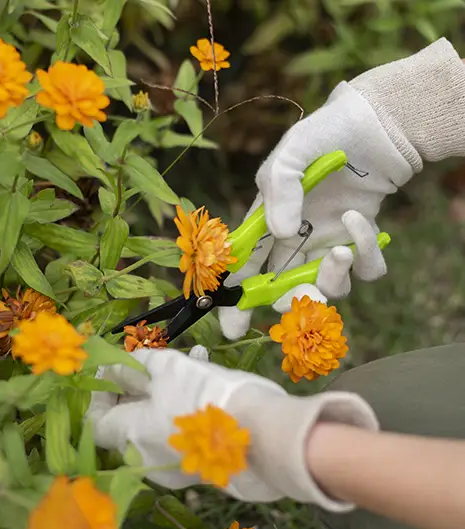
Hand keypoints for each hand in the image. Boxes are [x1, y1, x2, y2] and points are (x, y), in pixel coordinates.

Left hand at [86, 346, 377, 504]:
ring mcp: (175, 465)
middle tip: (154, 357)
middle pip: (129, 419)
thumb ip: (134, 366)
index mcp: (131, 437)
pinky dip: (185, 404)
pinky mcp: (201, 463)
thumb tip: (110, 367)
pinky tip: (208, 375)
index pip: (96, 421)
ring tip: (190, 357)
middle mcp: (147, 458)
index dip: (100, 392)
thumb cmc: (207, 396)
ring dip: (166, 388)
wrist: (264, 433)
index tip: (114, 367)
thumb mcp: (167, 368)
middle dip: (139, 383)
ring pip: (158, 420)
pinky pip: (181, 431)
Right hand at [219, 81, 413, 339]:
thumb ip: (279, 188)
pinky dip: (365, 252)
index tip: (231, 325)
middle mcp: (298, 240)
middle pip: (285, 288)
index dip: (236, 298)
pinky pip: (366, 269)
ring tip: (339, 251)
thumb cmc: (326, 133)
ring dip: (332, 280)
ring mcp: (330, 243)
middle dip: (290, 302)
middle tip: (301, 300)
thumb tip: (282, 232)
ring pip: (328, 288)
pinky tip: (358, 221)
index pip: (246, 267)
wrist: (378, 122)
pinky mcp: (362, 242)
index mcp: (269, 223)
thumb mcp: (292, 153)